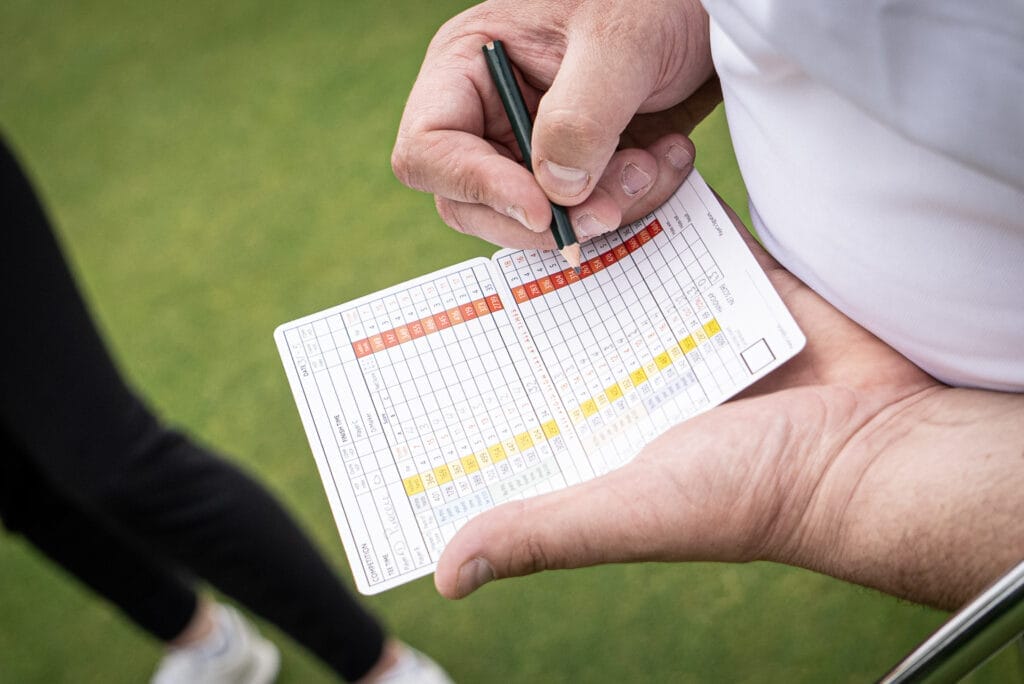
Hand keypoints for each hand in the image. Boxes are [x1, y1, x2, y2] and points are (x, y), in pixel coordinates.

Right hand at [392, 0, 715, 248]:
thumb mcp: (620, 40)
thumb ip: (580, 116)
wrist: (702, 13)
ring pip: (535, 223)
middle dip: (551, 214)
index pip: (429, 150)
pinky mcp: (571, 173)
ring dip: (602, 209)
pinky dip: (628, 204)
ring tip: (655, 163)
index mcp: (467, 65)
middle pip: (476, 205)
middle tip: (612, 203)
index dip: (476, 187)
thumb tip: (556, 189)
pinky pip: (581, 218)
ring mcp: (528, 150)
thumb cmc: (652, 0)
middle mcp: (487, 114)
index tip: (541, 209)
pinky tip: (664, 161)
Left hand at [435, 198, 1023, 609]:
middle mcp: (634, 367)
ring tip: (543, 187)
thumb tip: (446, 574)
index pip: (522, 387)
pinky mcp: (733, 277)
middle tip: (476, 220)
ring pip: (616, 256)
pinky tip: (621, 168)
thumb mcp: (630, 510)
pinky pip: (682, 226)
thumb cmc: (752, 493)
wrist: (878, 446)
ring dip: (586, 226)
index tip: (421, 326)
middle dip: (525, 274)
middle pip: (562, 311)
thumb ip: (542, 530)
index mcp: (602, 422)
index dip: (478, 363)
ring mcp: (683, 318)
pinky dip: (658, 200)